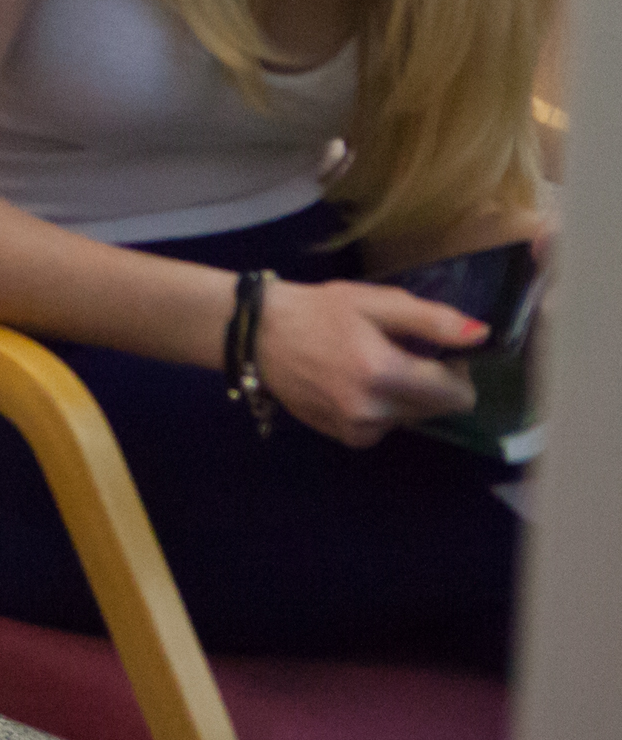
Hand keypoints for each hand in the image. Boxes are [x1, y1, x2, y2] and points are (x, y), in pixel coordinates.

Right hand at [253, 276, 481, 445]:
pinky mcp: (345, 437)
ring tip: (369, 365)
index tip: (432, 349)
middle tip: (399, 352)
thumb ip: (431, 320)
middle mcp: (373, 410)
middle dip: (431, 382)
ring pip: (412, 417)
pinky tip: (353, 383)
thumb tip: (482, 336)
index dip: (455, 369)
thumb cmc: (318, 310)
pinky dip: (381, 407)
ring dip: (405, 395)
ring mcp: (357, 428)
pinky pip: (386, 426)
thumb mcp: (374, 302)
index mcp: (384, 373)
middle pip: (438, 409)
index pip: (457, 394)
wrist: (257, 334)